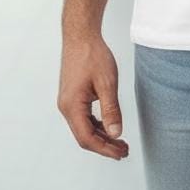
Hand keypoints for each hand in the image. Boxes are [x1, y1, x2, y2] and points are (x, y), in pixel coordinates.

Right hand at [58, 31, 129, 161]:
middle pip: (84, 136)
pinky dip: (96, 125)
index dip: (104, 149)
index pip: (87, 138)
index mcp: (72, 106)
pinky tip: (109, 126)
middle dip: (104, 146)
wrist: (81, 36)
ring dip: (101, 136)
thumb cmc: (92, 55)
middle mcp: (66, 107)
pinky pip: (83, 118)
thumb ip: (111, 110)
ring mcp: (68, 102)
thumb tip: (115, 134)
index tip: (120, 153)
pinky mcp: (72, 97)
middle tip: (124, 151)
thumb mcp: (107, 83)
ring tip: (119, 142)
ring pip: (84, 128)